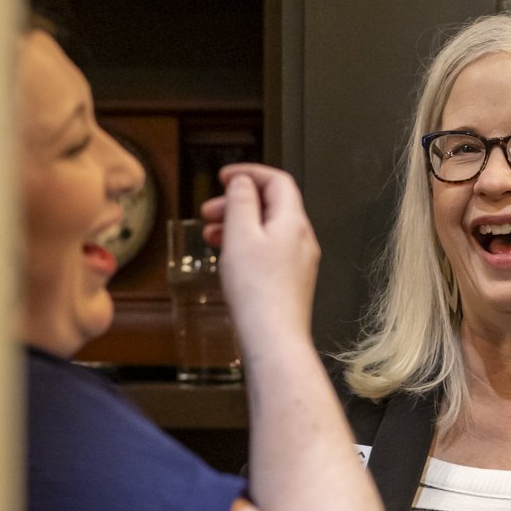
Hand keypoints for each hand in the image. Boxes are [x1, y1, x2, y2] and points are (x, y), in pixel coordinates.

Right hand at [198, 163, 319, 341]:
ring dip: (237, 226)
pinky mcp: (291, 282)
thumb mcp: (241, 235)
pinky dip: (246, 247)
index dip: (250, 173)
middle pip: (271, 206)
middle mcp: (302, 240)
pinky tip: (227, 258)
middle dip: (237, 203)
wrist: (273, 338)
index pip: (278, 182)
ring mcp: (299, 262)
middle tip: (208, 210)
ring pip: (267, 231)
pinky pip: (268, 253)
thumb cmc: (257, 290)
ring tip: (210, 235)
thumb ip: (241, 202)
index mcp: (293, 223)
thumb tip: (243, 182)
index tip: (223, 176)